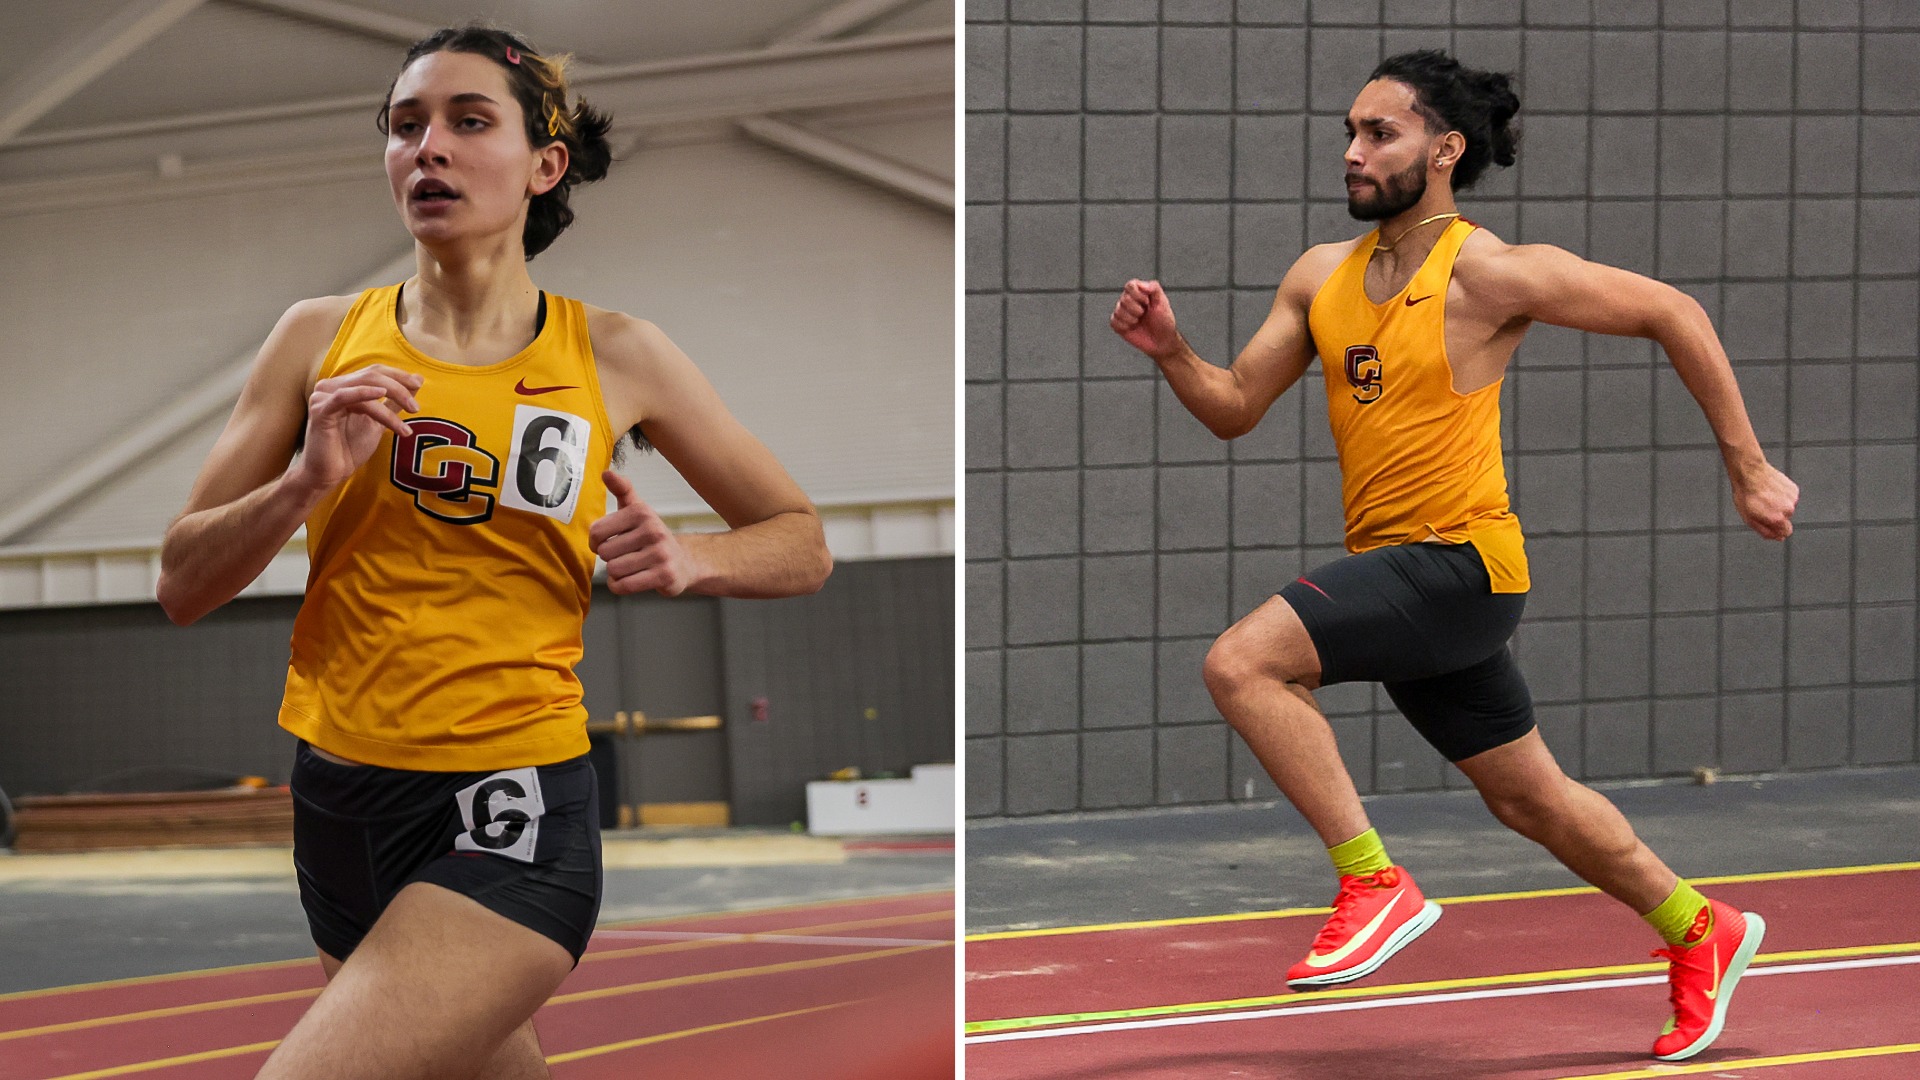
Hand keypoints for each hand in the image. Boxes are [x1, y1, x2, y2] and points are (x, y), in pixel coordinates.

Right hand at [288, 365, 421, 496]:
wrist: (330, 474)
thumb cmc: (350, 448)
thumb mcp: (379, 421)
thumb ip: (395, 401)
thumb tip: (418, 379)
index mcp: (345, 386)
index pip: (375, 371)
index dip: (398, 375)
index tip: (418, 384)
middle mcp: (332, 386)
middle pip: (372, 375)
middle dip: (399, 388)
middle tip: (416, 407)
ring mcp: (324, 396)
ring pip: (364, 386)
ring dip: (391, 398)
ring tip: (410, 413)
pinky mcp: (320, 409)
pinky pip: (344, 397)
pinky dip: (364, 393)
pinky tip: (381, 395)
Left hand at [590, 471, 704, 595]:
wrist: (683, 563)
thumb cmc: (652, 537)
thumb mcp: (638, 510)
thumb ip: (622, 490)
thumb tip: (606, 472)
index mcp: (641, 512)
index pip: (597, 531)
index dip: (595, 541)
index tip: (605, 542)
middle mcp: (653, 530)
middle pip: (605, 552)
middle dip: (609, 558)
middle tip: (623, 555)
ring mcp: (660, 554)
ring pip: (614, 570)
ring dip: (615, 573)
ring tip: (629, 567)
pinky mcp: (664, 576)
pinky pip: (624, 585)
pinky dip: (620, 585)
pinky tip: (630, 579)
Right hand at [1110, 279, 1181, 359]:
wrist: (1162, 340)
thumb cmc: (1164, 320)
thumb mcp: (1162, 302)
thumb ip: (1154, 288)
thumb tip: (1142, 285)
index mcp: (1139, 291)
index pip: (1130, 285)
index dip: (1137, 295)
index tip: (1147, 303)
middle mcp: (1128, 300)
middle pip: (1124, 299)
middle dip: (1136, 309)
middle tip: (1144, 314)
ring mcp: (1122, 312)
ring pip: (1118, 311)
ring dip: (1131, 319)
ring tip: (1139, 322)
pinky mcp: (1118, 324)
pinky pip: (1114, 322)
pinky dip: (1124, 326)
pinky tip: (1132, 328)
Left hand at [1731, 460, 1797, 539]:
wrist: (1750, 473)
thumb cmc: (1746, 495)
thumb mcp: (1749, 518)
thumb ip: (1765, 531)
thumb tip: (1778, 538)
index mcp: (1777, 519)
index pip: (1786, 532)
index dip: (1776, 530)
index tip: (1768, 523)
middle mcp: (1788, 509)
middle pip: (1785, 520)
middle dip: (1776, 516)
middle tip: (1762, 507)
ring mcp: (1792, 498)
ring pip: (1787, 508)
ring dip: (1778, 505)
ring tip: (1765, 496)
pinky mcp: (1794, 489)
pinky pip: (1789, 498)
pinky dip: (1782, 496)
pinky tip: (1771, 490)